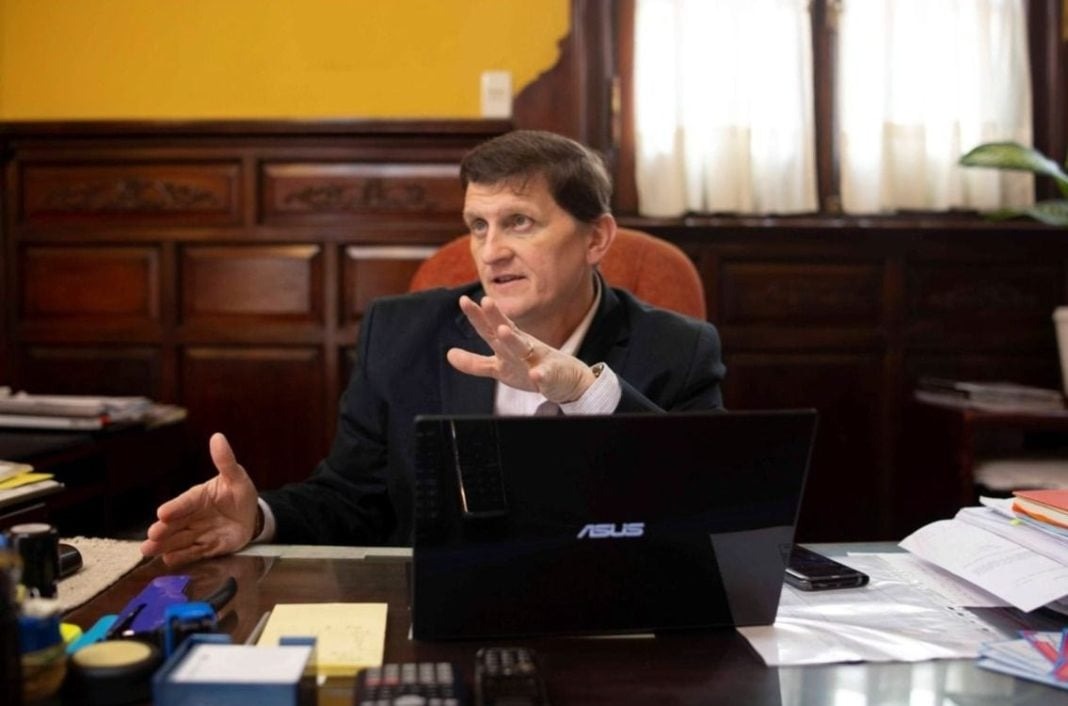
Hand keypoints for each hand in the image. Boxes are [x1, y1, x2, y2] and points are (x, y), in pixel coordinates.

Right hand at [140, 432, 260, 566]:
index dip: (175, 508)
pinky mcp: (205, 548)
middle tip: (152, 535)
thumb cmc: (238, 493)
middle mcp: (192, 516)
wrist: (251, 516)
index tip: (162, 513)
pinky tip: (169, 560)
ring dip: (164, 545)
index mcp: (198, 497)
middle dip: (163, 529)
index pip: (185, 503)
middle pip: (175, 524)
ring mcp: (197, 533)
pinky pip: (192, 553)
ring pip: (178, 540)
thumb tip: (218, 437)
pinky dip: (181, 557)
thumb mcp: (236, 477)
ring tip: (148, 550)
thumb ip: (226, 461)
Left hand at [447, 295, 596, 403]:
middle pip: (505, 330)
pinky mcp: (551, 376)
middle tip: (485, 300)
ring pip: (523, 348)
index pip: (489, 328)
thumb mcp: (498, 367)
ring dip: (513, 340)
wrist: (566, 380)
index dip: (477, 316)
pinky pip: (546, 376)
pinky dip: (542, 375)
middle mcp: (521, 347)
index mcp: (508, 344)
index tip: (464, 301)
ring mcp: (537, 360)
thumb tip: (449, 354)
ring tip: (503, 330)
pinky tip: (537, 374)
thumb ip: (475, 363)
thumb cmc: (529, 368)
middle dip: (495, 316)